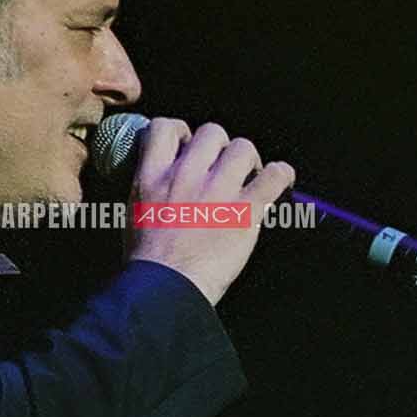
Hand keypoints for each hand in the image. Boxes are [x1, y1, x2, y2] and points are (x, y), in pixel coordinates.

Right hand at [124, 118, 295, 305]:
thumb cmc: (148, 262)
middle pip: (212, 133)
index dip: (180, 131)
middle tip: (224, 167)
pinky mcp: (246, 211)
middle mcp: (185, 176)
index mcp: (152, 176)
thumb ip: (150, 190)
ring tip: (251, 176)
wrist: (166, 289)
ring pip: (243, 148)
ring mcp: (217, 191)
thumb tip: (161, 182)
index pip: (164, 127)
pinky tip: (282, 181)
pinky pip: (274, 176)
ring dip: (249, 160)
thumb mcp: (134, 213)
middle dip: (220, 146)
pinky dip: (282, 175)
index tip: (187, 145)